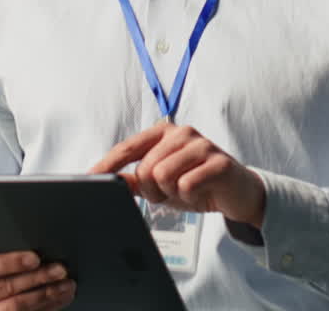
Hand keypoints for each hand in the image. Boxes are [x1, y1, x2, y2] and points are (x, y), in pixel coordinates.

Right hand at [0, 237, 75, 310]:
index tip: (35, 258)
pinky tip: (59, 298)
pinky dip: (46, 307)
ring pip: (15, 308)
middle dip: (37, 278)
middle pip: (5, 289)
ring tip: (65, 285)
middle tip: (59, 269)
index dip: (12, 262)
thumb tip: (11, 227)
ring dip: (45, 296)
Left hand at [88, 122, 265, 227]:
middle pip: (145, 168)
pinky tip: (200, 192)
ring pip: (164, 176)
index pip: (128, 147)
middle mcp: (181, 133)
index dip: (108, 164)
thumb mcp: (162, 184)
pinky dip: (189, 196)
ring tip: (185, 191)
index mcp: (164, 133)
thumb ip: (135, 180)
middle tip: (169, 192)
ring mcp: (202, 144)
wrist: (238, 193)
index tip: (90, 178)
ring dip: (171, 193)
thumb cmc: (197, 183)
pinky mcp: (219, 162)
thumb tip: (110, 181)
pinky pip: (187, 185)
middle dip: (152, 190)